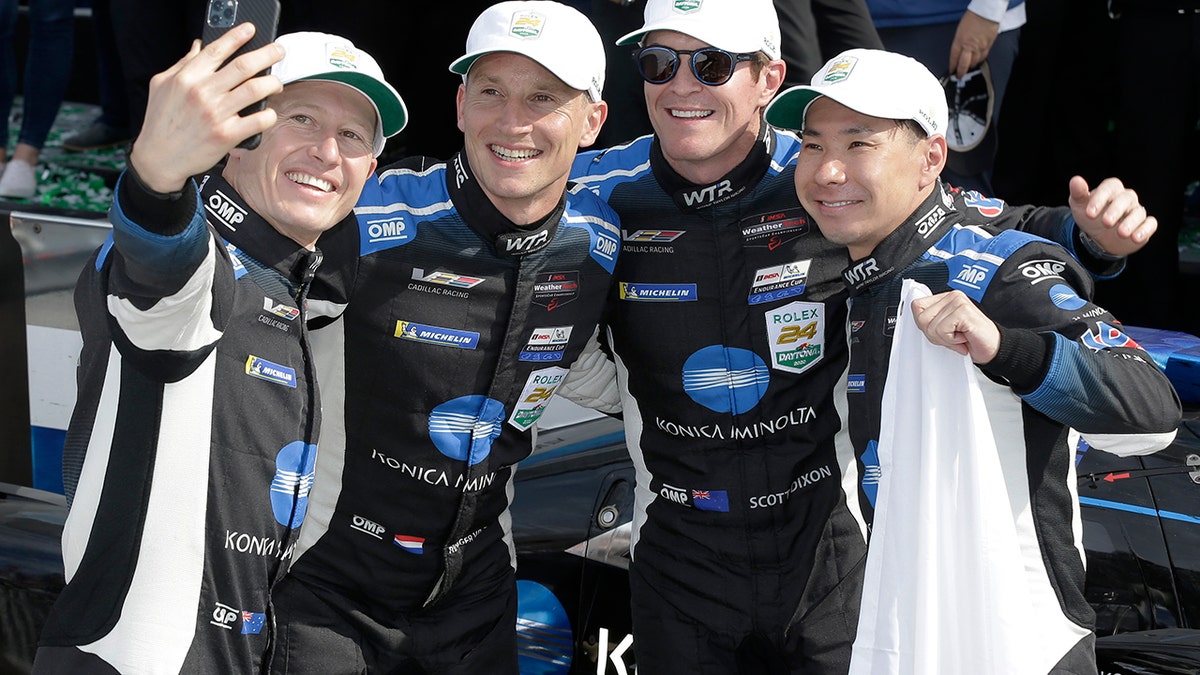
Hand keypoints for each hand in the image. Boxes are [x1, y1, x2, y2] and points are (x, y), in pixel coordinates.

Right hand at [128, 23, 283, 193]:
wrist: (158, 158)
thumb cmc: (160, 121)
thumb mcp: (162, 85)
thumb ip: (183, 64)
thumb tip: (199, 46)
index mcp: (187, 77)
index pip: (217, 50)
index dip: (237, 36)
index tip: (251, 29)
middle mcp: (202, 92)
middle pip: (243, 66)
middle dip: (266, 54)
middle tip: (279, 51)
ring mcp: (216, 114)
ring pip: (255, 89)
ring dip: (272, 83)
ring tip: (276, 82)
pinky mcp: (226, 135)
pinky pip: (258, 120)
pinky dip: (269, 114)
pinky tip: (270, 112)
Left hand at [910, 290, 1000, 362]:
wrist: (992, 349)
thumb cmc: (969, 340)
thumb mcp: (942, 330)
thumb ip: (929, 321)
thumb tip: (915, 318)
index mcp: (944, 298)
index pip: (916, 305)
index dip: (924, 324)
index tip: (941, 331)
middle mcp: (952, 296)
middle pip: (921, 317)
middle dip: (933, 334)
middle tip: (951, 336)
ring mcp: (958, 302)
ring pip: (931, 326)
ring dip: (944, 339)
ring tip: (959, 337)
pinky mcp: (964, 311)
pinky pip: (942, 330)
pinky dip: (952, 341)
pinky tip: (964, 338)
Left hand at [949, 10, 998, 78]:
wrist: (986, 12)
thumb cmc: (973, 17)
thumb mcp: (960, 30)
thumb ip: (959, 42)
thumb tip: (959, 50)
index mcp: (960, 41)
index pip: (954, 58)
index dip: (953, 66)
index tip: (951, 71)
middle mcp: (969, 46)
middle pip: (964, 64)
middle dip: (961, 72)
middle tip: (959, 76)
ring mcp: (980, 47)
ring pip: (974, 62)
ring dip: (970, 67)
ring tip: (968, 69)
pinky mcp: (988, 46)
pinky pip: (983, 57)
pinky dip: (979, 61)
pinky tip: (977, 62)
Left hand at [1068, 175, 1156, 256]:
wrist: (1098, 236)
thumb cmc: (1090, 215)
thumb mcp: (1080, 205)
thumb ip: (1078, 193)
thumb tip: (1076, 180)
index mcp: (1111, 190)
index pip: (1109, 187)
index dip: (1100, 198)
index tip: (1089, 213)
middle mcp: (1126, 198)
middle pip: (1126, 199)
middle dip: (1116, 210)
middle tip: (1105, 222)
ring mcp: (1136, 211)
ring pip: (1138, 212)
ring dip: (1131, 222)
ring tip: (1121, 233)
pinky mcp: (1144, 225)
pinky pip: (1150, 224)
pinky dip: (1145, 230)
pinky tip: (1135, 238)